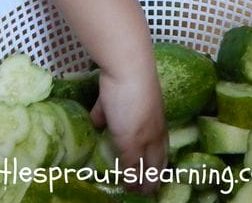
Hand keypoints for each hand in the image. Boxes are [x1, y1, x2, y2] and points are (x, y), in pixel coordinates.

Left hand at [91, 60, 166, 192]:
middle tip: (138, 178)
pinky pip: (109, 109)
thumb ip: (133, 162)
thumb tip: (134, 183)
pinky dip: (104, 118)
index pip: (156, 163)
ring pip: (128, 127)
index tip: (146, 193)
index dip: (150, 179)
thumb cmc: (131, 105)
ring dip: (124, 141)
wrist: (127, 63)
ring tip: (119, 152)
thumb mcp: (131, 141)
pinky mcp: (116, 89)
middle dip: (143, 163)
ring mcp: (134, 103)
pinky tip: (95, 122)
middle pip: (147, 146)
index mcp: (155, 135)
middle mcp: (148, 120)